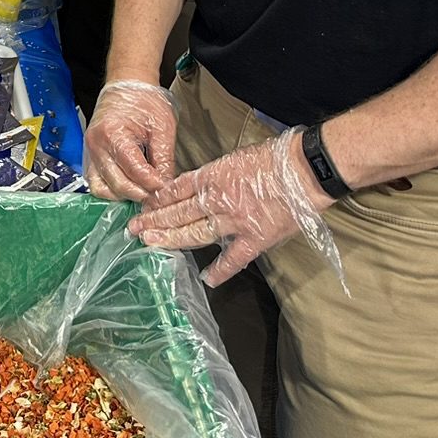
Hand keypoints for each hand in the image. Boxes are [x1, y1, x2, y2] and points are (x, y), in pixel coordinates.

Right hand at [83, 80, 177, 201]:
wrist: (127, 84)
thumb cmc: (144, 100)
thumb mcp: (162, 127)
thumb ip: (164, 159)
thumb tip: (166, 186)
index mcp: (113, 134)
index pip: (135, 171)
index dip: (154, 185)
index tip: (167, 189)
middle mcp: (97, 145)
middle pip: (118, 185)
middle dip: (141, 194)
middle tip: (158, 195)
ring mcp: (90, 152)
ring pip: (103, 189)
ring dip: (124, 196)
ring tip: (143, 192)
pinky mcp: (89, 156)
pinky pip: (96, 183)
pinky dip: (111, 190)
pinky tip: (128, 188)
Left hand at [128, 130, 342, 288]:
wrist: (304, 170)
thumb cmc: (273, 158)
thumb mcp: (235, 158)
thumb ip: (215, 175)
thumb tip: (198, 187)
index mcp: (213, 176)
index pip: (177, 189)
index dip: (158, 198)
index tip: (143, 204)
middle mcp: (218, 200)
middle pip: (178, 212)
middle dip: (153, 220)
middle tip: (133, 228)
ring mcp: (235, 222)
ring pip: (196, 233)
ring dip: (171, 239)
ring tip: (149, 243)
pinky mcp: (255, 239)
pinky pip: (233, 259)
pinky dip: (219, 271)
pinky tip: (205, 278)